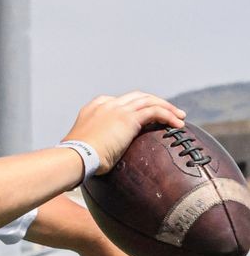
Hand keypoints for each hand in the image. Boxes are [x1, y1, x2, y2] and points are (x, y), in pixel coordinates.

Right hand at [64, 94, 184, 173]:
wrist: (75, 157)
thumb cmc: (76, 159)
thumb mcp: (84, 145)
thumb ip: (93, 143)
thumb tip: (96, 156)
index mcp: (95, 107)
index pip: (121, 101)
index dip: (137, 106)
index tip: (146, 116)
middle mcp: (107, 104)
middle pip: (138, 97)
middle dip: (155, 103)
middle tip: (169, 112)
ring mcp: (118, 109)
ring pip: (149, 101)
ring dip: (167, 108)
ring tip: (180, 117)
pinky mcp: (128, 118)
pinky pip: (155, 112)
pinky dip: (168, 115)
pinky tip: (178, 124)